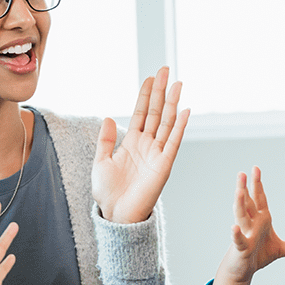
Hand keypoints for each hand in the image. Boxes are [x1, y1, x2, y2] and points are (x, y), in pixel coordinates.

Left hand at [92, 67, 190, 223]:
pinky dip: (179, 126)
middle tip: (165, 70)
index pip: (141, 113)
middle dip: (160, 91)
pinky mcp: (164, 165)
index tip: (150, 77)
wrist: (116, 214)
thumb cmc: (108, 193)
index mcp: (131, 143)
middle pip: (155, 112)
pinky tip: (184, 110)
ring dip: (171, 103)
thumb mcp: (100, 162)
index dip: (145, 95)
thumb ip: (105, 140)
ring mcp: (157, 153)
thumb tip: (108, 117)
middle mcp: (146, 145)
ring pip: (166, 122)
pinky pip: (173, 142)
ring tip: (177, 83)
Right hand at [209, 167, 284, 284]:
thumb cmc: (257, 255)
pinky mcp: (240, 248)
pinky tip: (234, 228)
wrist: (243, 270)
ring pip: (241, 217)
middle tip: (242, 173)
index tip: (256, 170)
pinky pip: (239, 240)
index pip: (259, 200)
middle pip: (247, 203)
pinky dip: (236, 234)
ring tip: (239, 191)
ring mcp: (244, 235)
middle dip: (245, 188)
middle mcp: (250, 224)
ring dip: (240, 204)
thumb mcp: (280, 250)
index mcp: (260, 220)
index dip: (257, 185)